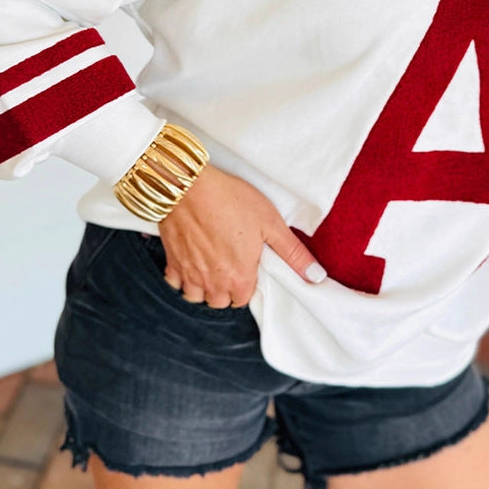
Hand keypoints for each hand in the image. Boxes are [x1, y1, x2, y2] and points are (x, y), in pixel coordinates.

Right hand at [152, 163, 325, 307]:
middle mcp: (212, 282)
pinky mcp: (171, 260)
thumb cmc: (231, 201)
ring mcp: (189, 273)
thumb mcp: (271, 223)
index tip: (248, 267)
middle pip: (220, 302)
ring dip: (204, 287)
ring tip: (212, 266)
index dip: (248, 284)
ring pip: (195, 296)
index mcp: (239, 278)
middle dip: (226, 290)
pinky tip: (191, 261)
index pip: (244, 299)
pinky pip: (175, 282)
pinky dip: (182, 277)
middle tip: (232, 265)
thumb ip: (293, 254)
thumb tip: (316, 277)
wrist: (189, 186)